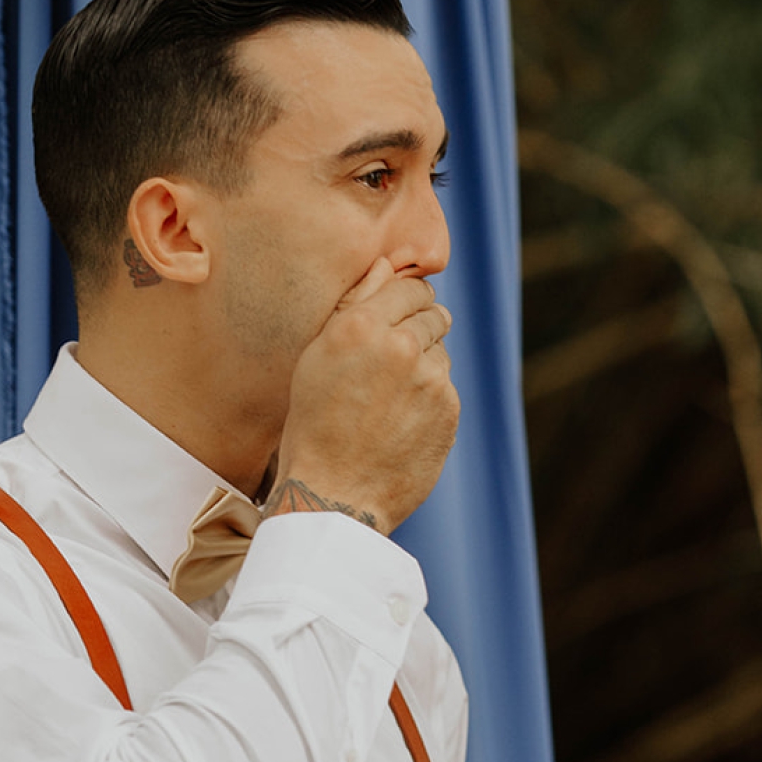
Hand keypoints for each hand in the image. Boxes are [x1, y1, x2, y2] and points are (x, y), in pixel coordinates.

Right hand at [263, 257, 457, 533]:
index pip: (409, 286)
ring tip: (390, 398)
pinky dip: (430, 399)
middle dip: (418, 328)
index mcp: (361, 326)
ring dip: (424, 365)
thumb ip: (354, 305)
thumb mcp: (315, 359)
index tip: (398, 314)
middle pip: (433, 314)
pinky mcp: (449, 409)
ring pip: (441, 352)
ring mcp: (431, 378)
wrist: (334, 496)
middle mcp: (401, 345)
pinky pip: (445, 388)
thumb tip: (388, 265)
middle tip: (393, 360)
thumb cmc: (312, 427)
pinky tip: (401, 421)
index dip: (406, 299)